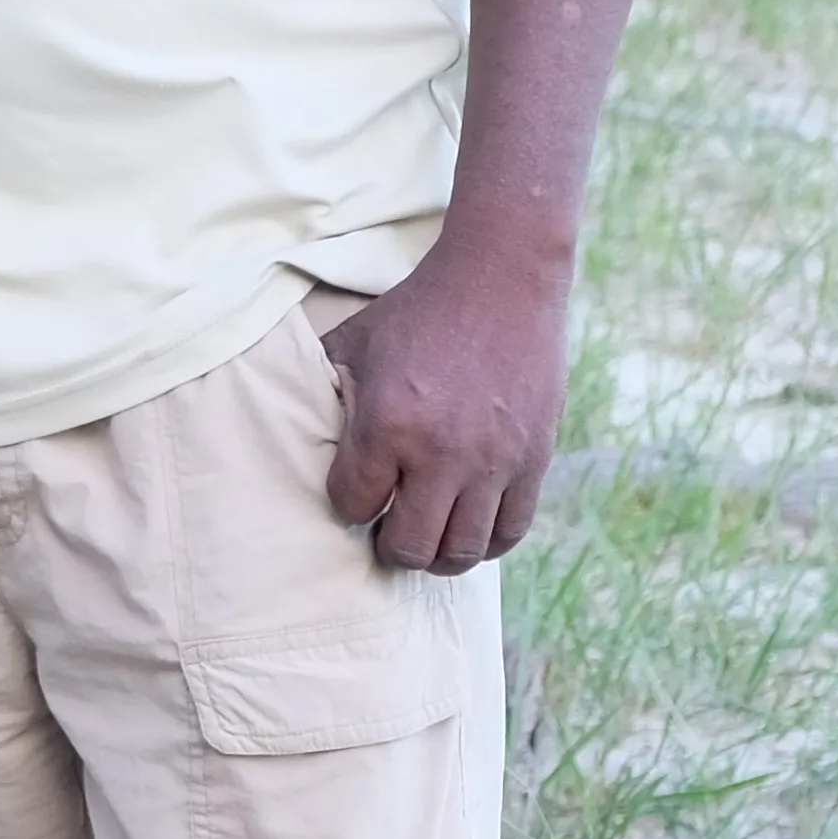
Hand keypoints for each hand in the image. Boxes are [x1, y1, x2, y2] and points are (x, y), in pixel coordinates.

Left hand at [316, 240, 570, 574]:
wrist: (500, 283)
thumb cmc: (416, 314)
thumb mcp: (353, 346)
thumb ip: (326, 395)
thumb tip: (304, 435)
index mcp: (387, 424)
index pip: (353, 505)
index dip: (347, 504)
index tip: (352, 494)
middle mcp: (442, 453)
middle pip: (410, 547)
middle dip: (390, 546)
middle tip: (386, 529)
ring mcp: (494, 462)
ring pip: (463, 552)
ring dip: (438, 555)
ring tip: (426, 534)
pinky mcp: (533, 460)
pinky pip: (511, 531)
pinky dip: (486, 543)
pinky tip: (467, 528)